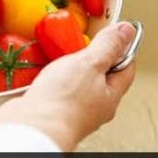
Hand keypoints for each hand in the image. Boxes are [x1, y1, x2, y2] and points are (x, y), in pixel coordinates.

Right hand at [0, 22, 135, 150]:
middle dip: (89, 55)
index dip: (121, 47)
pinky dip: (48, 76)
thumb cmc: (64, 103)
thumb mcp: (90, 63)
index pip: (126, 67)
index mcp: (110, 95)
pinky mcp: (49, 108)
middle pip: (98, 73)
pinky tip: (39, 69)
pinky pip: (53, 87)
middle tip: (80, 42)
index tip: (112, 33)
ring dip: (65, 65)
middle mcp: (93, 106)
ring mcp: (71, 108)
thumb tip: (126, 31)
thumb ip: (108, 46)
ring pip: (74, 80)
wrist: (31, 126)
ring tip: (57, 53)